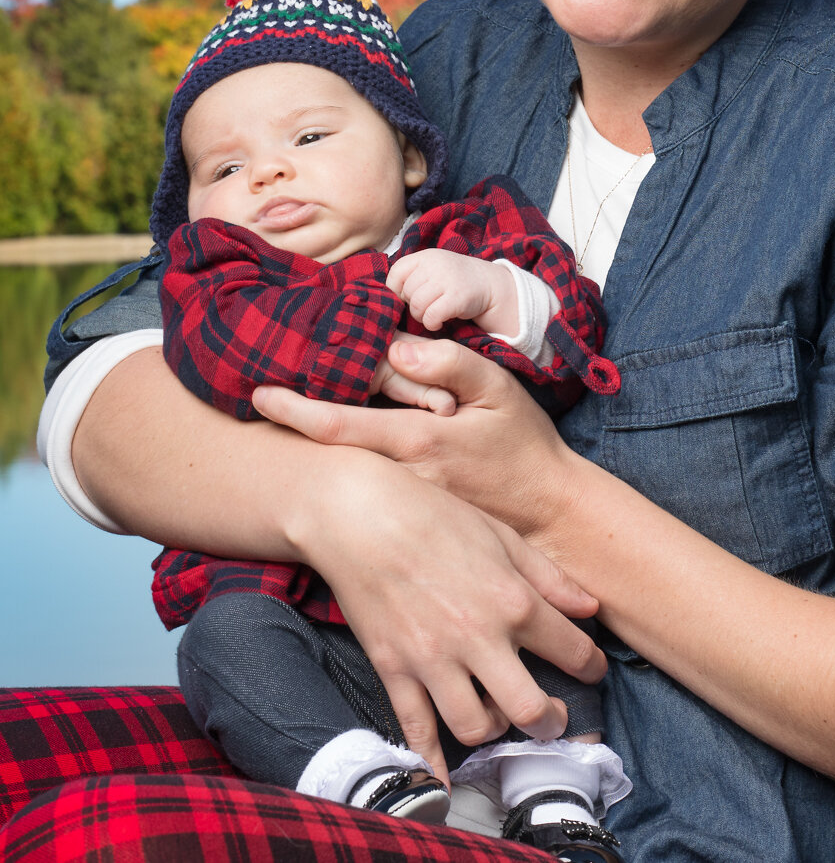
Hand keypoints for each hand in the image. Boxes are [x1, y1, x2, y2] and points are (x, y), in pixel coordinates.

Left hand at [255, 336, 577, 545]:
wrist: (547, 507)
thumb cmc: (523, 443)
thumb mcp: (499, 389)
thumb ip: (450, 363)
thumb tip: (397, 348)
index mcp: (417, 440)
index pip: (339, 424)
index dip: (293, 409)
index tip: (258, 395)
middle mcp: (400, 477)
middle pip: (329, 451)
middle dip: (293, 427)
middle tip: (262, 399)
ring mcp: (401, 501)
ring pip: (344, 470)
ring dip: (316, 447)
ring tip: (287, 420)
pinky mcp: (408, 516)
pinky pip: (364, 488)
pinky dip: (344, 466)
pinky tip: (335, 453)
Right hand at [285, 445, 604, 785]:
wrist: (361, 515)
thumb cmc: (437, 516)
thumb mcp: (504, 536)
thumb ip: (550, 577)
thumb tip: (590, 608)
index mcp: (513, 601)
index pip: (572, 651)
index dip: (591, 667)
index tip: (592, 671)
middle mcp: (478, 638)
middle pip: (528, 708)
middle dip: (550, 721)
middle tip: (555, 718)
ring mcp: (433, 660)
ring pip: (474, 726)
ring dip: (495, 731)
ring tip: (501, 718)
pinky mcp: (394, 670)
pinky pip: (415, 730)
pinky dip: (431, 762)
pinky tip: (444, 781)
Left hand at [387, 249, 518, 336]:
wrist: (488, 284)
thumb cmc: (451, 281)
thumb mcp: (430, 270)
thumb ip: (408, 278)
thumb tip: (380, 299)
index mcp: (424, 256)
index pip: (395, 274)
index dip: (397, 291)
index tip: (408, 298)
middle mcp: (435, 264)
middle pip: (405, 293)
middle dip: (411, 306)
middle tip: (425, 307)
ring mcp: (447, 279)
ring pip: (417, 306)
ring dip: (422, 316)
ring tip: (432, 314)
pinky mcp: (458, 297)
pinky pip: (432, 316)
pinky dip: (433, 324)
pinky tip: (440, 322)